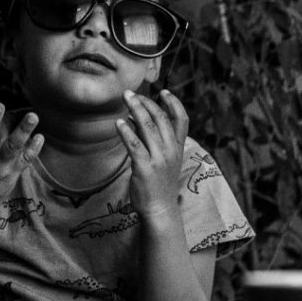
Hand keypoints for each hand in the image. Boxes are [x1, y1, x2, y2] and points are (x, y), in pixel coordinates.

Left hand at [118, 87, 187, 218]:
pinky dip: (126, 131)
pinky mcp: (144, 168)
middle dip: (146, 102)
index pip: (182, 120)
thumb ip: (152, 139)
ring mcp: (159, 159)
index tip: (164, 91)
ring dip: (136, 109)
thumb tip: (134, 118)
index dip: (174, 103)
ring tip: (126, 98)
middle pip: (161, 119)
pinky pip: (135, 145)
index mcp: (178, 148)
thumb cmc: (159, 182)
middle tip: (131, 93)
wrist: (160, 208)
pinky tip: (119, 122)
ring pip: (148, 127)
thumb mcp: (163, 159)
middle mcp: (171, 151)